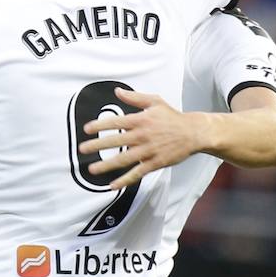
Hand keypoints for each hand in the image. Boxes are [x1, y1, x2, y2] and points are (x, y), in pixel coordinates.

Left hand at [79, 87, 206, 188]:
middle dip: (97, 145)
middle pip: (116, 141)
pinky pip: (137, 173)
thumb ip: (135, 98)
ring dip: (107, 165)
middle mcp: (142, 135)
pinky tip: (112, 185)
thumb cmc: (172, 116)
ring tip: (92, 169)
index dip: (100, 125)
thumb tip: (117, 91)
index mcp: (141, 120)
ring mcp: (148, 151)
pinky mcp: (155, 163)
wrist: (193, 132)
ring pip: (124, 160)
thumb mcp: (155, 101)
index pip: (116, 122)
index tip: (86, 129)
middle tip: (82, 149)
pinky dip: (125, 180)